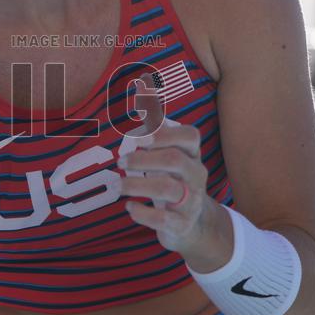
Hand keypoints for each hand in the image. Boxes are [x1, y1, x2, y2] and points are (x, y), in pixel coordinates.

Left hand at [118, 72, 208, 252]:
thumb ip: (156, 129)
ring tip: (118, 186)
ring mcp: (191, 201)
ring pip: (167, 189)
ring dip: (136, 184)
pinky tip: (130, 208)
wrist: (192, 225)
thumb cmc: (173, 182)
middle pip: (174, 160)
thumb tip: (141, 89)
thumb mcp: (168, 156)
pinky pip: (163, 218)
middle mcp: (196, 176)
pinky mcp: (181, 224)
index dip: (164, 133)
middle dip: (143, 159)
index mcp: (193, 155)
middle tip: (121, 162)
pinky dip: (142, 213)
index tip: (139, 137)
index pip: (190, 136)